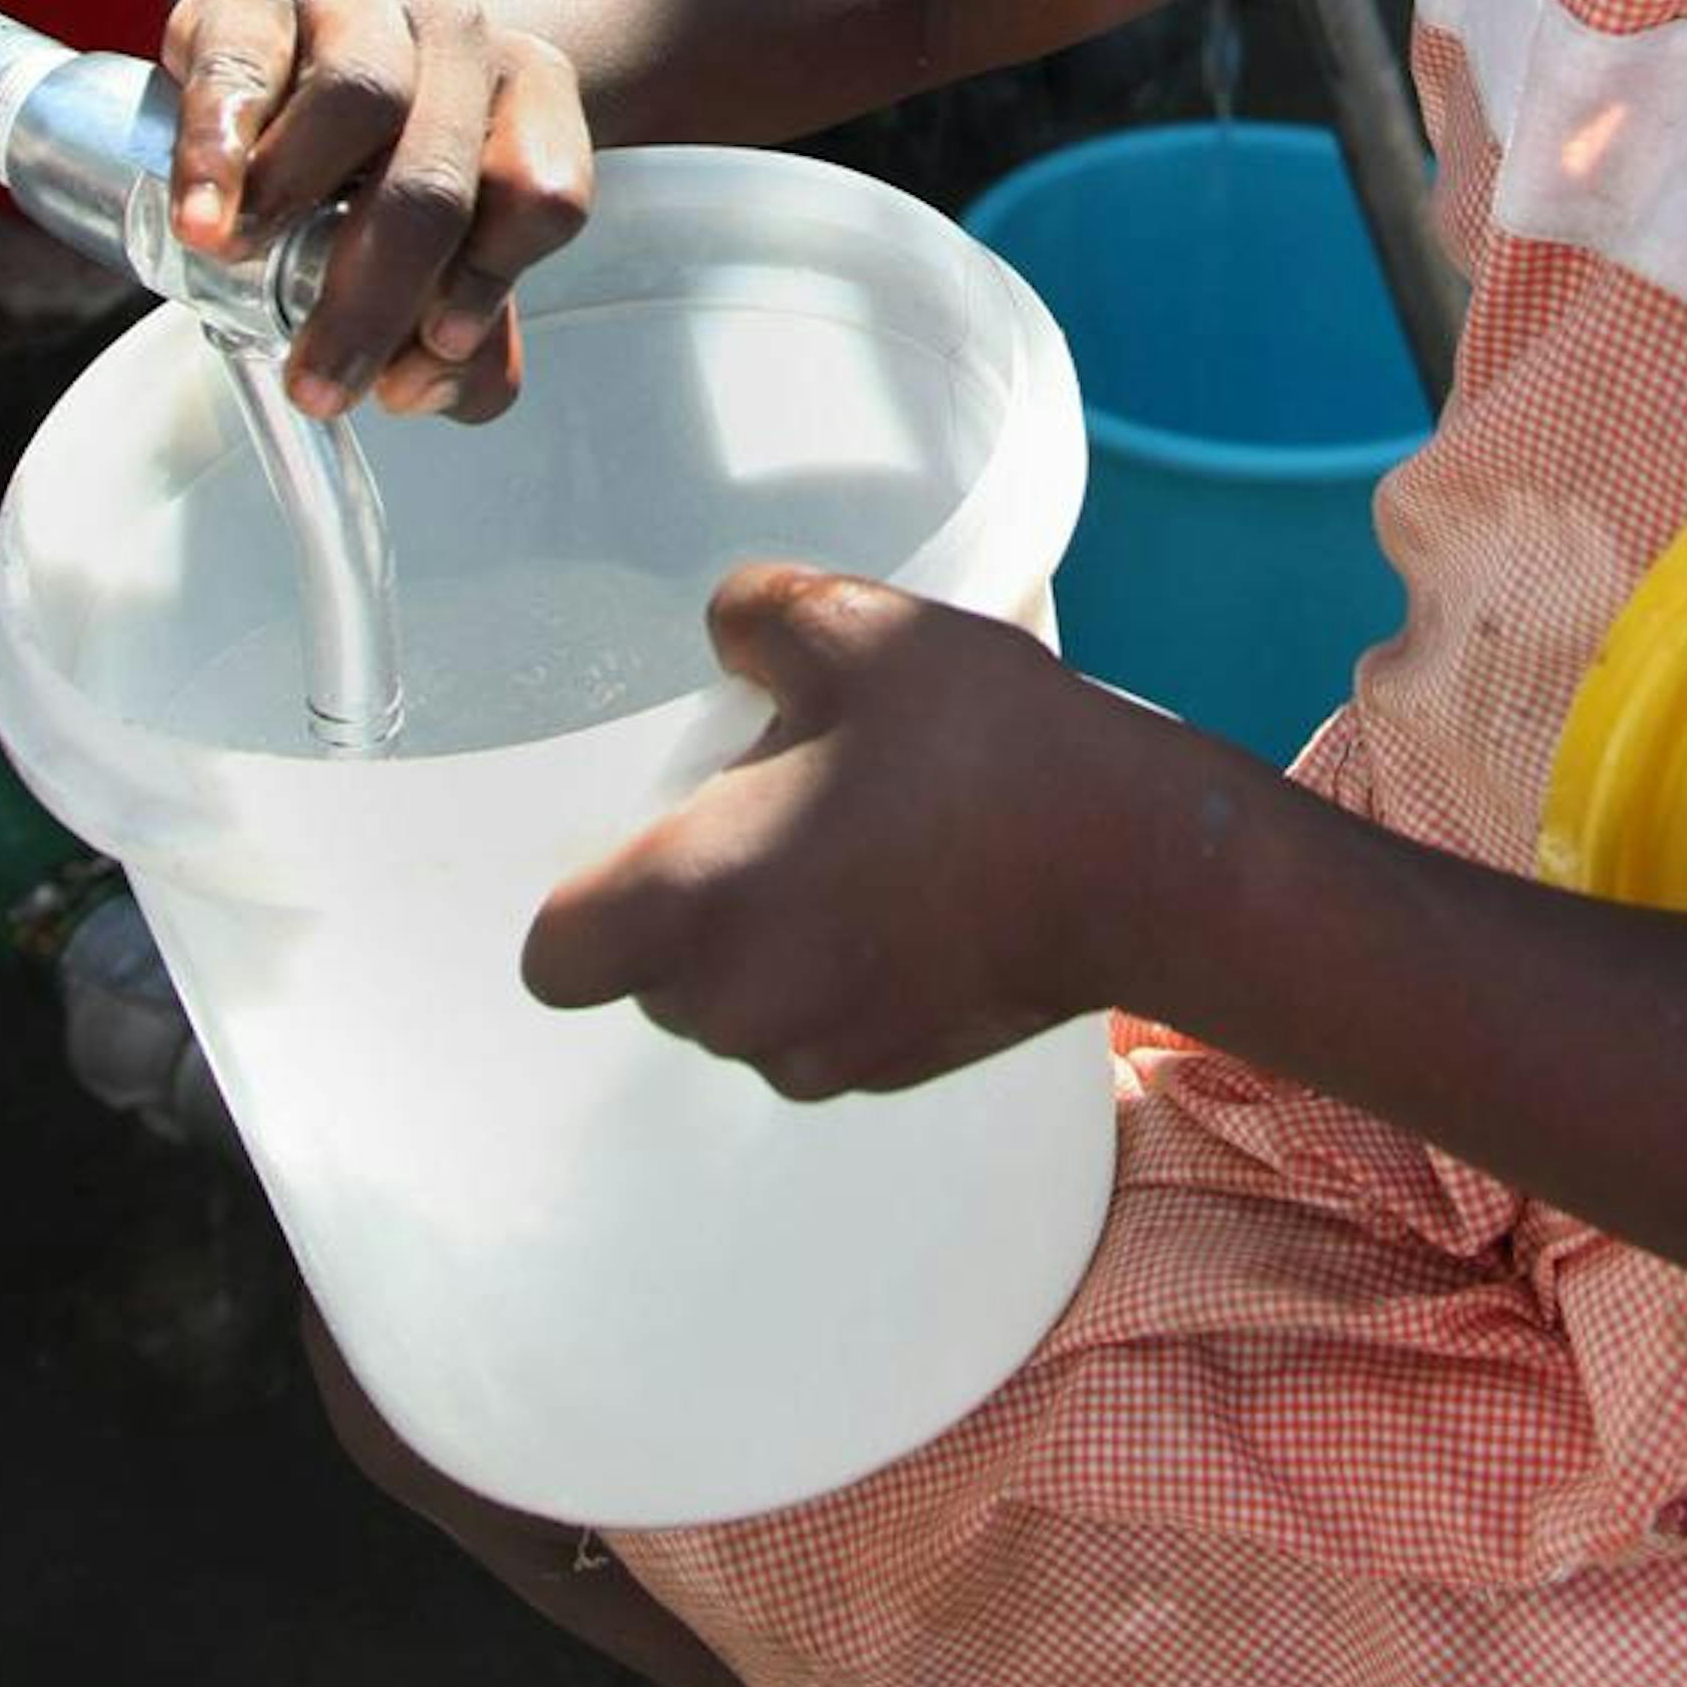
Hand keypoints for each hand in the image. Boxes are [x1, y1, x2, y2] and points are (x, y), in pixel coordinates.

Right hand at [161, 0, 593, 425]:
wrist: (294, 63)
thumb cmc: (384, 174)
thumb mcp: (445, 254)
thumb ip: (463, 348)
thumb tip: (414, 385)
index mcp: (529, 94)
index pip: (541, 195)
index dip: (489, 284)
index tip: (432, 354)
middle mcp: (458, 38)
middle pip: (437, 175)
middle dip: (377, 296)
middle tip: (319, 384)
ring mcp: (357, 6)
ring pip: (361, 98)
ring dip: (296, 200)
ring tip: (240, 268)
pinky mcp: (254, 1)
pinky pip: (241, 65)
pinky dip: (217, 148)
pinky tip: (202, 219)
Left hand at [523, 569, 1162, 1096]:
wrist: (1132, 862)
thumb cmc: (981, 744)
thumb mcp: (858, 627)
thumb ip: (754, 613)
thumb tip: (729, 628)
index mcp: (694, 902)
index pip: (553, 958)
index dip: (585, 899)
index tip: (651, 835)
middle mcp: (734, 1004)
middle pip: (647, 978)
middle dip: (690, 904)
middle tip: (774, 810)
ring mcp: (814, 1054)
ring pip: (733, 1005)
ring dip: (764, 941)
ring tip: (852, 845)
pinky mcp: (884, 1073)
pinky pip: (814, 1027)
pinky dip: (836, 974)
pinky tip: (908, 893)